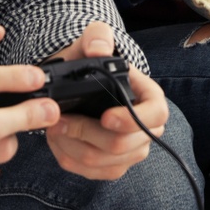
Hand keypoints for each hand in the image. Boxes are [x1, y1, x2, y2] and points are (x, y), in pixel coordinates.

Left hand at [46, 22, 165, 179]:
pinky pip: (91, 173)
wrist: (78, 82)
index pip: (156, 114)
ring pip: (102, 162)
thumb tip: (98, 50)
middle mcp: (147, 128)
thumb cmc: (90, 61)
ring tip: (53, 126)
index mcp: (150, 97)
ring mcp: (131, 150)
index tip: (105, 117)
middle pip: (122, 145)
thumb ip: (97, 37)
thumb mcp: (93, 41)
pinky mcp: (112, 166)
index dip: (132, 120)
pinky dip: (68, 158)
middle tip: (57, 119)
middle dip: (85, 134)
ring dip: (72, 146)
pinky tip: (56, 140)